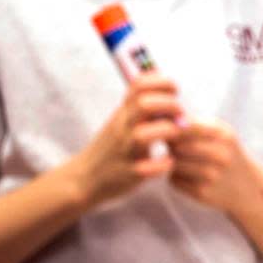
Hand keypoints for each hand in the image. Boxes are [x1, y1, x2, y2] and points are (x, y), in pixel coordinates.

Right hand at [69, 72, 182, 207]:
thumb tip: (165, 84)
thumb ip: (141, 103)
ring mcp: (124, 151)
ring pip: (142, 136)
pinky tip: (169, 163)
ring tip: (176, 138)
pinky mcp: (128, 175)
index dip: (163, 83)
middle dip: (170, 106)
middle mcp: (122, 128)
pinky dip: (162, 165)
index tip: (175, 93)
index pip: (140, 85)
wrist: (82, 179)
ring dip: (167, 133)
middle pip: (143, 105)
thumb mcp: (122, 119)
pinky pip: (146, 168)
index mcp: (123, 112)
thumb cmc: (111, 146)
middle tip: (180, 116)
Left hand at [169, 116, 256, 212]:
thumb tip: (159, 114)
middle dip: (172, 145)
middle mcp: (220, 156)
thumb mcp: (219, 132)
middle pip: (178, 146)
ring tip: (183, 159)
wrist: (245, 186)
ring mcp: (211, 176)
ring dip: (172, 161)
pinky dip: (176, 176)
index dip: (173, 127)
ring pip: (174, 164)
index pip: (187, 127)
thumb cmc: (224, 151)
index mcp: (223, 136)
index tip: (169, 128)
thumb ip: (192, 122)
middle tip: (174, 145)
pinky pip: (174, 180)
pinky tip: (188, 175)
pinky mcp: (201, 193)